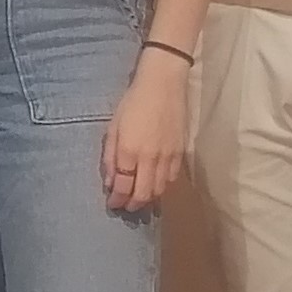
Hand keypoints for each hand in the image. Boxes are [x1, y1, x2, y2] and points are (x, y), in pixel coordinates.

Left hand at [101, 48, 191, 214]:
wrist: (163, 85)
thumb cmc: (133, 102)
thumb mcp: (113, 127)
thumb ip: (110, 156)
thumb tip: (111, 181)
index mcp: (129, 151)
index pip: (123, 186)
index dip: (117, 199)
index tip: (112, 203)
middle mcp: (149, 158)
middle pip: (143, 194)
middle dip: (133, 205)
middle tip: (126, 207)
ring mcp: (167, 156)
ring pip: (159, 189)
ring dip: (148, 198)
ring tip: (139, 198)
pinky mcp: (180, 152)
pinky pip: (171, 178)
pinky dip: (162, 186)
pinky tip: (155, 184)